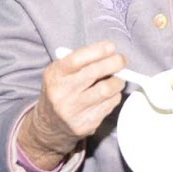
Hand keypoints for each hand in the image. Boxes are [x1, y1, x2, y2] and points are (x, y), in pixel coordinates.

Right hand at [23, 43, 125, 161]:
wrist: (50, 123)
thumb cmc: (61, 90)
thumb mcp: (61, 72)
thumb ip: (82, 61)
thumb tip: (110, 54)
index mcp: (54, 75)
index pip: (77, 59)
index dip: (98, 50)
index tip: (111, 47)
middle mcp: (62, 93)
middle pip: (94, 73)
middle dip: (114, 63)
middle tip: (122, 60)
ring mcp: (73, 111)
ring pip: (106, 90)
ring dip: (118, 81)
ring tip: (118, 78)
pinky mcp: (85, 125)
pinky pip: (109, 105)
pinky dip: (114, 96)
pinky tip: (110, 94)